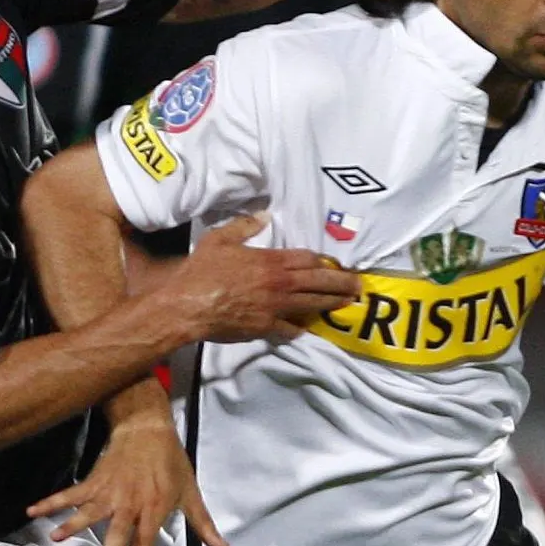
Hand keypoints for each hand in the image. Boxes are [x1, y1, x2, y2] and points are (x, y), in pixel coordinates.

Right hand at [25, 417, 227, 545]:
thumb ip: (203, 524)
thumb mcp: (191, 493)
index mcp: (154, 507)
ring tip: (56, 538)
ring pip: (89, 511)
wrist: (148, 430)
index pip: (146, 540)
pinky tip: (32, 511)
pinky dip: (51, 501)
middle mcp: (130, 502)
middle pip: (119, 530)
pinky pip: (70, 493)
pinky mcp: (94, 480)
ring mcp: (109, 491)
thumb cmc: (171, 464)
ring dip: (72, 524)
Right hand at [162, 214, 361, 342]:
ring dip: (331, 304)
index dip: (323, 261)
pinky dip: (299, 328)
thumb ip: (244, 226)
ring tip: (347, 303)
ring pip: (311, 305)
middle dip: (341, 283)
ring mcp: (275, 306)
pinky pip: (290, 328)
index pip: (307, 259)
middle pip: (319, 282)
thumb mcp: (219, 239)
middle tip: (358, 285)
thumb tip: (264, 216)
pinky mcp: (267, 326)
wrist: (186, 304)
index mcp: (271, 260)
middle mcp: (279, 283)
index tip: (335, 264)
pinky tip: (308, 329)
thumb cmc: (201, 270)